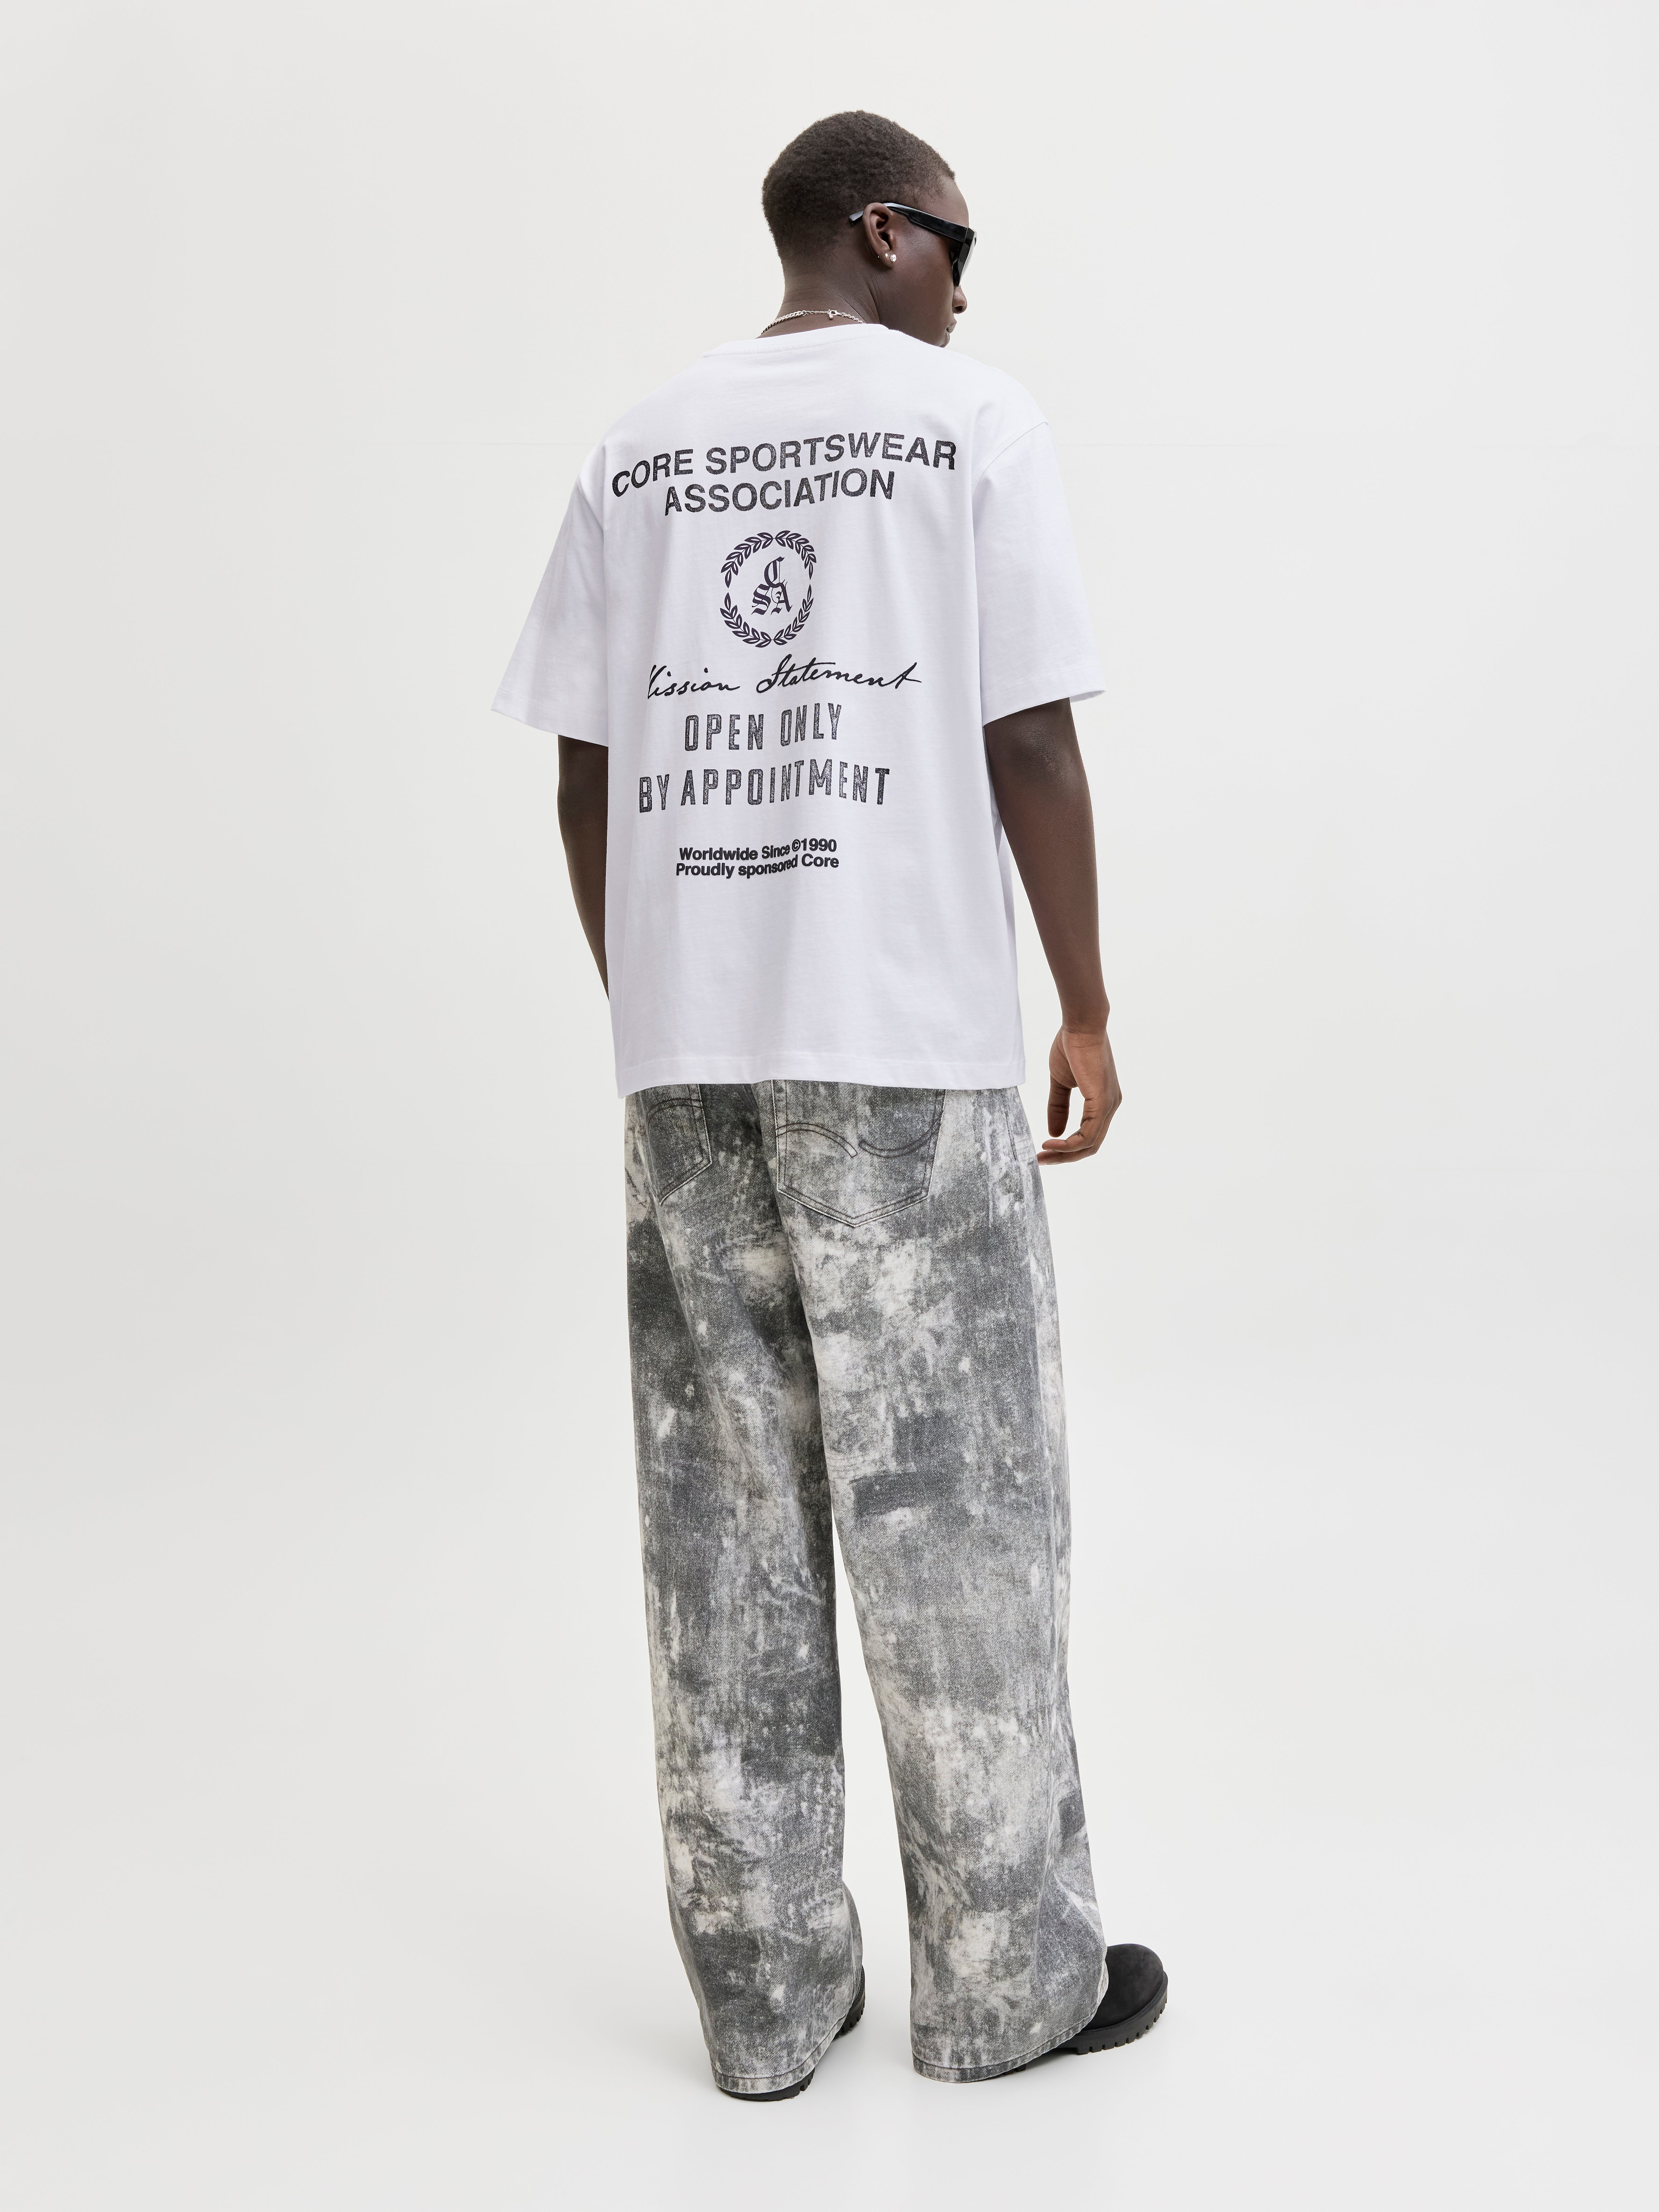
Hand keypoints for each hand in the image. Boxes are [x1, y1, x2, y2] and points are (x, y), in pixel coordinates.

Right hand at [1041, 1025, 1121, 1163]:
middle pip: (1090, 1145)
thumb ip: (1058, 1107)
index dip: (1066, 1148)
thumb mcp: (1060, 1082)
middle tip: (1040, 1160)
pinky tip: (1051, 1143)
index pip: (1088, 1136)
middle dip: (1064, 1157)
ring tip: (1042, 1155)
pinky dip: (1069, 1144)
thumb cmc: (1071, 1047)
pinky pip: (1088, 1134)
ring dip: (1064, 1154)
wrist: (1080, 1026)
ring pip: (1090, 1144)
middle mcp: (1110, 1106)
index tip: (1043, 1151)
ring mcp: (1108, 1105)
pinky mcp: (1102, 1102)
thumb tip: (1053, 1132)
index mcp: (1102, 1102)